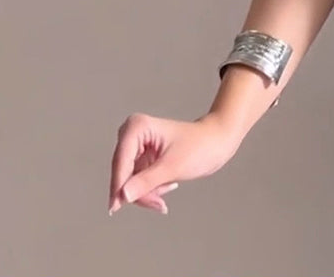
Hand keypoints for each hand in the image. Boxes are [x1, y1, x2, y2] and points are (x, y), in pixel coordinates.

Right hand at [108, 112, 241, 215]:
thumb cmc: (200, 147)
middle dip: (139, 191)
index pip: (121, 161)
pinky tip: (168, 185)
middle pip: (123, 172)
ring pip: (129, 181)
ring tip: (169, 187)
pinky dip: (151, 189)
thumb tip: (123, 196)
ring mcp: (137, 147)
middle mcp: (133, 134)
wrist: (218, 142)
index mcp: (137, 127)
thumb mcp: (172, 167)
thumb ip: (146, 182)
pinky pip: (138, 182)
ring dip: (147, 192)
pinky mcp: (143, 158)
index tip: (116, 207)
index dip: (118, 185)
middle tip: (159, 204)